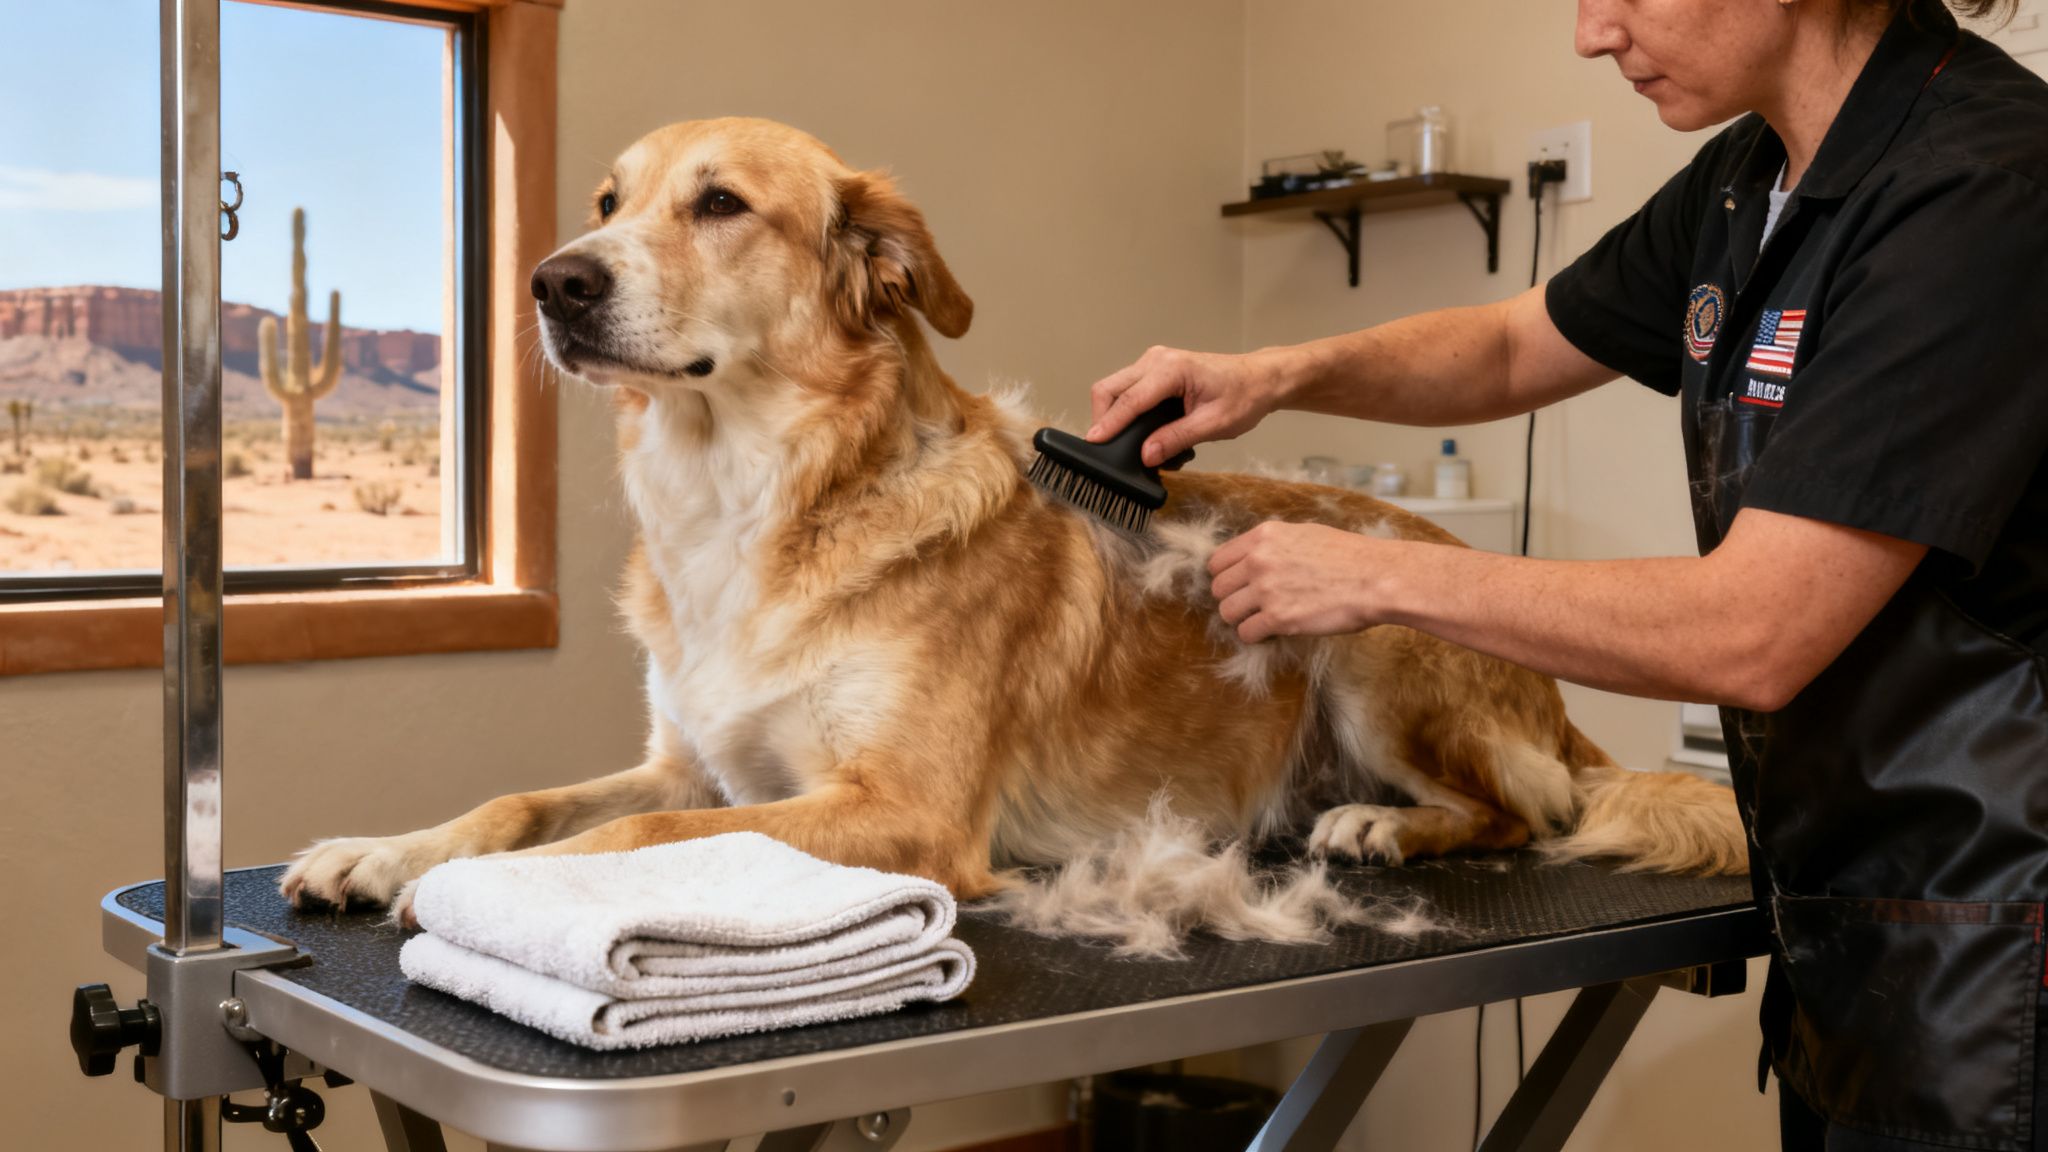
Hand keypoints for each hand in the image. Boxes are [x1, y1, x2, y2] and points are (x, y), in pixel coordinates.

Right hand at [1088, 345, 1287, 467]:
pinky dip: (1126, 411)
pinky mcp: (1154, 370)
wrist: (1260, 379)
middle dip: (1103, 419)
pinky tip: (1141, 432)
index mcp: (1172, 369)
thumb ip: (1177, 438)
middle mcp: (1156, 360)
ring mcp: (1153, 362)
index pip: (1130, 399)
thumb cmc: (1243, 397)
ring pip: (1114, 388)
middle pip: (1110, 388)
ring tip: (1131, 445)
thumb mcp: (1213, 424)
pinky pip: (1127, 390)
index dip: (1109, 424)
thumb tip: (1145, 456)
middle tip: (1108, 450)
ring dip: (1115, 416)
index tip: (1094, 444)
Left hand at [1208, 521, 1388, 642]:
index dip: (1226, 577)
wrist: (1377, 578)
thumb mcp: (1305, 534)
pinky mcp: (1279, 618)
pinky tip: (1274, 631)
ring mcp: (1266, 590)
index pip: (1218, 560)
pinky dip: (1256, 636)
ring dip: (1242, 619)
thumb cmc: (1350, 557)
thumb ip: (1274, 545)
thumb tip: (1255, 558)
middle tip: (1252, 606)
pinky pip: (1246, 633)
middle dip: (1233, 599)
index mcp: (1264, 535)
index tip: (1238, 586)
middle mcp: (1259, 560)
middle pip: (1218, 588)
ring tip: (1262, 620)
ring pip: (1227, 612)